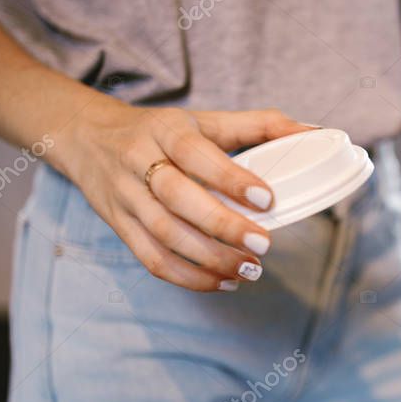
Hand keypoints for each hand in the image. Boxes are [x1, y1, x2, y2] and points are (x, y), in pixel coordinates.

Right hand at [58, 103, 313, 290]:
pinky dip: (187, 277)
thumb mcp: (205, 119)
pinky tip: (222, 283)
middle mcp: (139, 162)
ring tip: (249, 270)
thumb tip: (313, 131)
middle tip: (263, 246)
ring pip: (164, 234)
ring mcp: (126, 197)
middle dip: (223, 226)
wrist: (87, 137)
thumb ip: (260, 125)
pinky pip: (150, 258)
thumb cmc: (160, 130)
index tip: (267, 198)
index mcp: (165, 129)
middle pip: (178, 199)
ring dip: (209, 259)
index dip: (230, 178)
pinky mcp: (119, 226)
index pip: (195, 153)